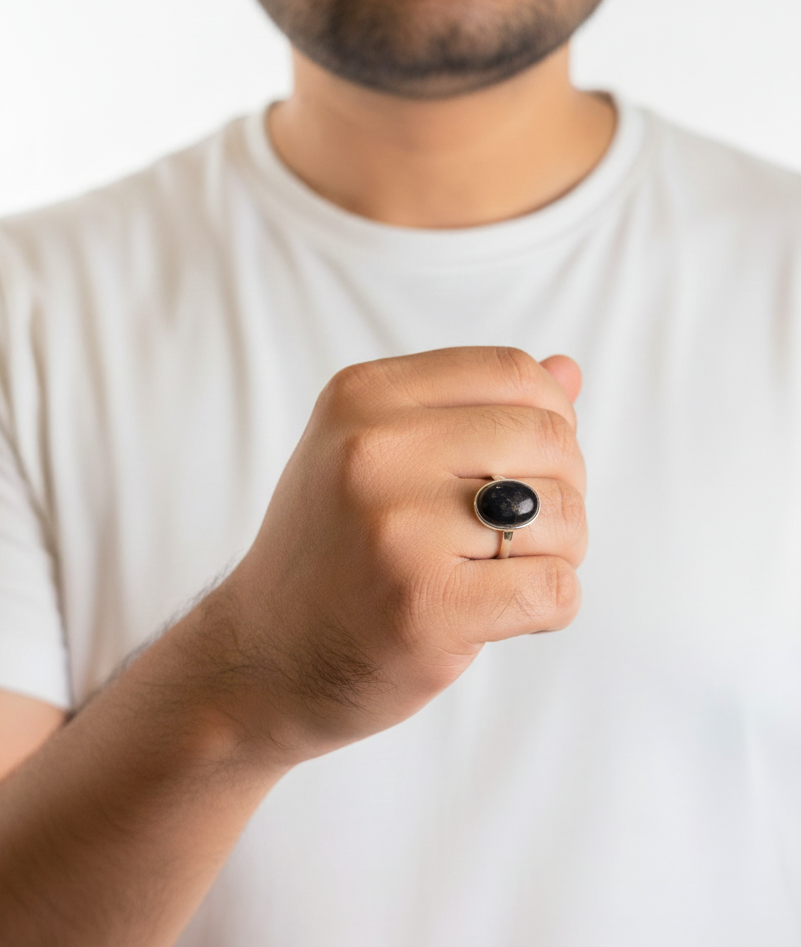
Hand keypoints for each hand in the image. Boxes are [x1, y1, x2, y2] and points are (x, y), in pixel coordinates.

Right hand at [210, 347, 585, 764]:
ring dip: (560, 551)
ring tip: (506, 571)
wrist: (263, 656)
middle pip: (549, 439)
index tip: (530, 463)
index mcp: (362, 397)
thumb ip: (470, 407)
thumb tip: (567, 371)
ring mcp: (397, 529)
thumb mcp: (377, 452)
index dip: (550, 417)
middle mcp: (374, 450)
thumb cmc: (335, 549)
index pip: (513, 372)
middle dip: (563, 488)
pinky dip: (553, 605)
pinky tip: (506, 613)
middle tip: (524, 529)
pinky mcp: (425, 606)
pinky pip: (555, 589)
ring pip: (562, 515)